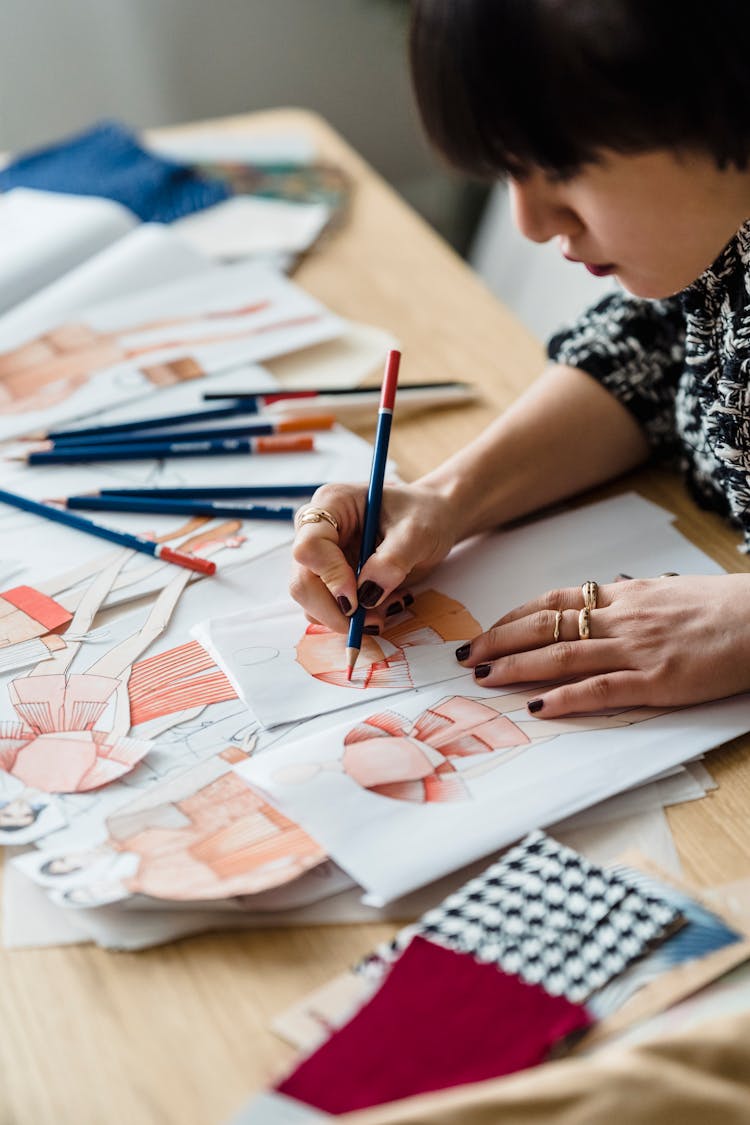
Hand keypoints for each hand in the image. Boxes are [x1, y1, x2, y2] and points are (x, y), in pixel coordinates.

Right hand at [290, 481, 458, 631]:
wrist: (434, 520)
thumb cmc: (425, 514)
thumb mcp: (417, 532)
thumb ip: (392, 561)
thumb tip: (367, 595)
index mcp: (332, 504)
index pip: (309, 546)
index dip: (330, 577)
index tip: (358, 599)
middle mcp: (318, 530)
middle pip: (303, 581)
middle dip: (335, 610)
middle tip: (372, 622)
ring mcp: (323, 557)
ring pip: (312, 602)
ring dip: (349, 618)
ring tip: (390, 606)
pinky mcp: (332, 579)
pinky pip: (331, 609)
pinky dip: (357, 618)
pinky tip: (386, 604)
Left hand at [456, 574, 749, 714]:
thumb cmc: (724, 606)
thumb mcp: (669, 591)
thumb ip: (632, 600)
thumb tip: (606, 597)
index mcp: (624, 596)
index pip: (554, 602)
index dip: (514, 617)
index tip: (487, 629)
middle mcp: (621, 618)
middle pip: (545, 627)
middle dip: (501, 641)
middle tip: (468, 657)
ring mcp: (636, 648)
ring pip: (562, 657)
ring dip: (518, 668)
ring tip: (485, 678)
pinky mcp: (656, 680)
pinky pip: (600, 689)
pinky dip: (566, 698)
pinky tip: (539, 707)